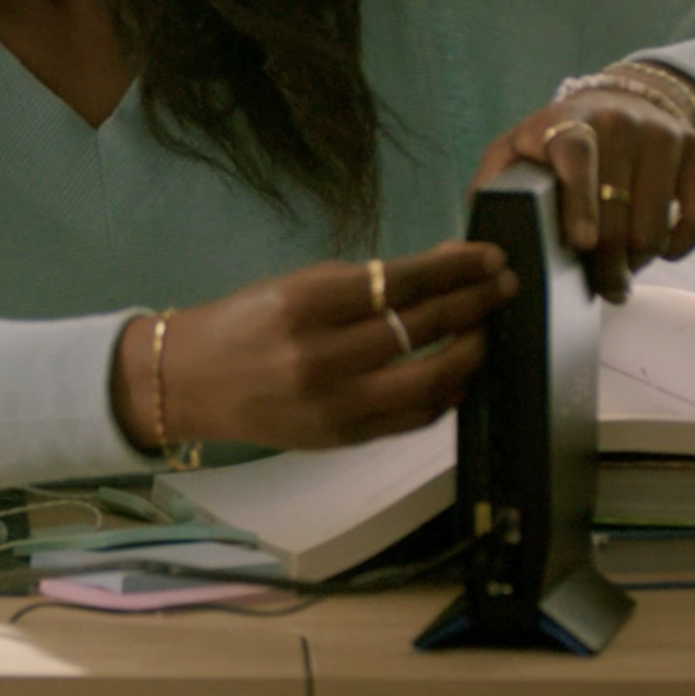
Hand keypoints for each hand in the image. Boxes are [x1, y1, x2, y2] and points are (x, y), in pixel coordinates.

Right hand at [114, 242, 522, 452]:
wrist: (190, 383)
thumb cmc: (245, 323)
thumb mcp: (300, 285)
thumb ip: (372, 279)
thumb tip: (448, 263)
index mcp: (306, 305)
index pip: (402, 282)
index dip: (456, 268)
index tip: (490, 256)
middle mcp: (321, 358)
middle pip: (422, 328)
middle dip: (475, 303)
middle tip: (504, 286)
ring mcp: (334, 406)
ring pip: (428, 381)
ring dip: (470, 352)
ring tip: (486, 330)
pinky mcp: (342, 439)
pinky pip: (412, 419)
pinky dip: (444, 394)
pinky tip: (457, 372)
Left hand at [473, 91, 694, 302]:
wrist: (619, 107)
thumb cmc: (554, 148)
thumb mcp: (514, 155)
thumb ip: (493, 189)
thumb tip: (482, 242)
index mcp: (567, 120)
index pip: (576, 154)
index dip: (579, 201)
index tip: (580, 243)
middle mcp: (621, 119)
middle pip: (617, 207)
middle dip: (605, 263)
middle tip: (600, 286)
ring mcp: (665, 133)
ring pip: (657, 223)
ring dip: (638, 260)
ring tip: (621, 266)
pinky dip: (681, 246)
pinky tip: (662, 251)